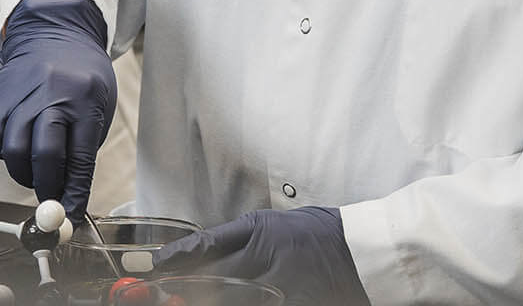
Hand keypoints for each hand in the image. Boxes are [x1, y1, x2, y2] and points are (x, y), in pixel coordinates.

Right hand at [0, 0, 115, 215]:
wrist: (55, 33)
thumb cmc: (82, 78)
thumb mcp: (97, 108)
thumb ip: (82, 149)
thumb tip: (67, 196)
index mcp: (85, 99)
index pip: (79, 156)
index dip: (73, 192)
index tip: (70, 213)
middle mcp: (51, 93)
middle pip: (42, 153)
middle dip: (46, 186)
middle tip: (49, 198)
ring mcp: (20, 90)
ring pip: (13, 148)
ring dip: (23, 172)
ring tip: (34, 170)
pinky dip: (3, 152)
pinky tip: (17, 147)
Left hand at [154, 207, 367, 305]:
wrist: (362, 249)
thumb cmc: (317, 233)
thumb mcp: (273, 224)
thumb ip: (240, 239)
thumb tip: (201, 253)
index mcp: (261, 231)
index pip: (210, 243)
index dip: (180, 256)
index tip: (160, 264)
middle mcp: (269, 256)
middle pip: (216, 276)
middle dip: (187, 286)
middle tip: (165, 293)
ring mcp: (284, 285)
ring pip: (236, 298)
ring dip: (211, 300)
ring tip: (186, 302)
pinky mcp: (299, 303)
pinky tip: (231, 305)